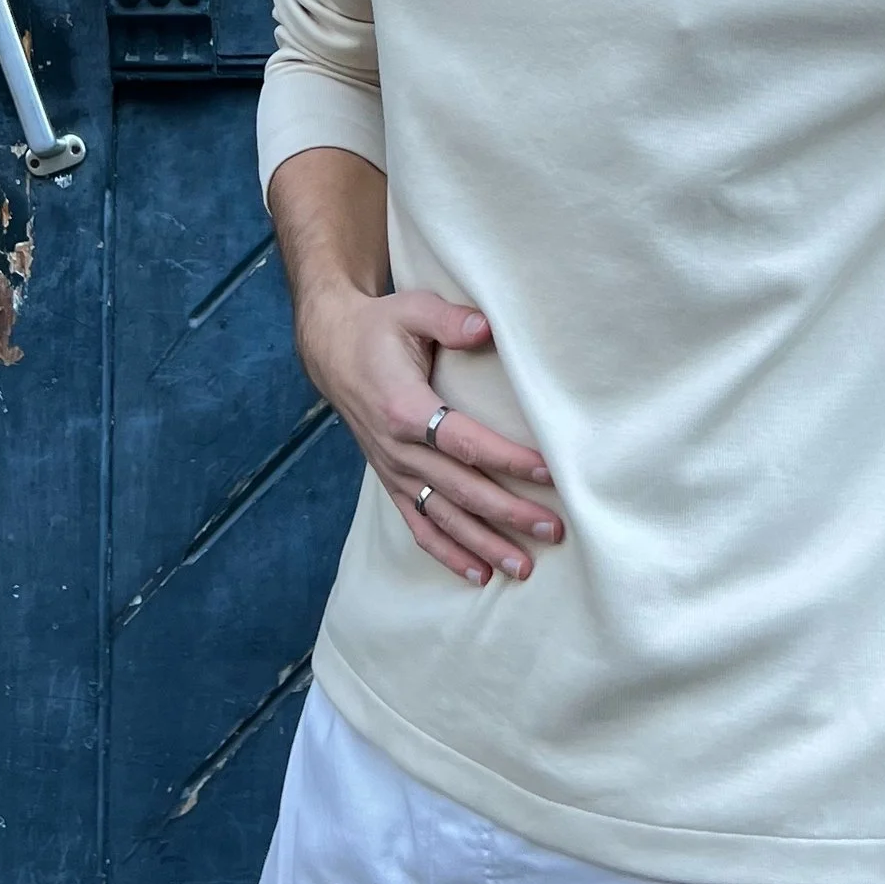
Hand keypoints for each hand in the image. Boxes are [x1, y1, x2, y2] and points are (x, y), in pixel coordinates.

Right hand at [294, 280, 564, 588]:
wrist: (330, 349)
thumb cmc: (379, 327)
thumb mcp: (411, 308)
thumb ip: (450, 320)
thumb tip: (486, 328)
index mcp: (405, 408)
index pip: (465, 442)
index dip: (507, 460)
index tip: (548, 472)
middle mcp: (398, 448)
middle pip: (461, 489)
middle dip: (508, 513)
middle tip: (553, 529)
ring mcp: (393, 470)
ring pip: (443, 517)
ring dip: (483, 545)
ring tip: (524, 567)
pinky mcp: (390, 480)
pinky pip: (419, 525)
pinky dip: (447, 553)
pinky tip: (479, 575)